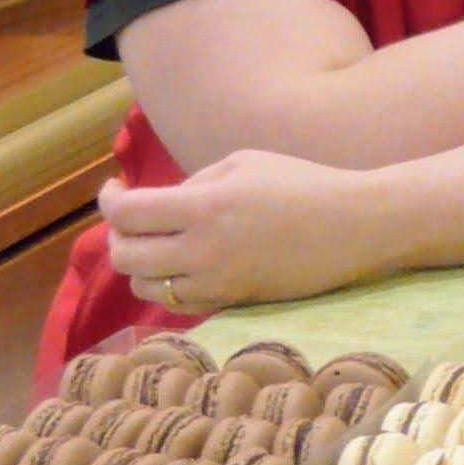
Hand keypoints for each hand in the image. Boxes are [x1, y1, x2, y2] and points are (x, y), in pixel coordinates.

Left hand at [101, 150, 386, 315]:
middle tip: (132, 217)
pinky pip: (177, 301)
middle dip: (118, 234)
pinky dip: (168, 283)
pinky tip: (182, 263)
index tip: (115, 189)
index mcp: (204, 206)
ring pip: (145, 285)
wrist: (354, 226)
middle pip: (125, 255)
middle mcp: (202, 251)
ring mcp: (216, 282)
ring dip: (141, 262)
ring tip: (157, 242)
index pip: (126, 213)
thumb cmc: (303, 183)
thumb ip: (194, 183)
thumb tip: (161, 205)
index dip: (109, 199)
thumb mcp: (243, 163)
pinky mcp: (231, 301)